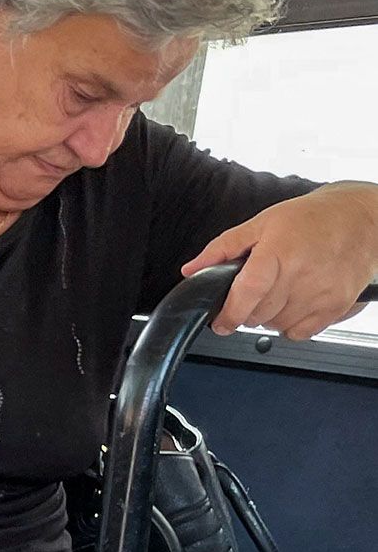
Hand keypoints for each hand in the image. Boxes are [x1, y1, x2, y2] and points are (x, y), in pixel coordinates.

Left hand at [184, 183, 377, 339]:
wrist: (362, 218)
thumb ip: (223, 248)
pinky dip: (292, 325)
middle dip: (247, 310)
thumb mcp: (261, 223)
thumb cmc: (312, 218)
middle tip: (255, 293)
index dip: (229, 314)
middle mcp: (301, 275)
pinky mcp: (338, 305)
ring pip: (277, 326)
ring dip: (270, 317)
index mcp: (278, 253)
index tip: (220, 323)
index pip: (247, 294)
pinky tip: (295, 303)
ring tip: (279, 291)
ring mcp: (322, 293)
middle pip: (258, 315)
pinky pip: (302, 333)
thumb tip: (192, 269)